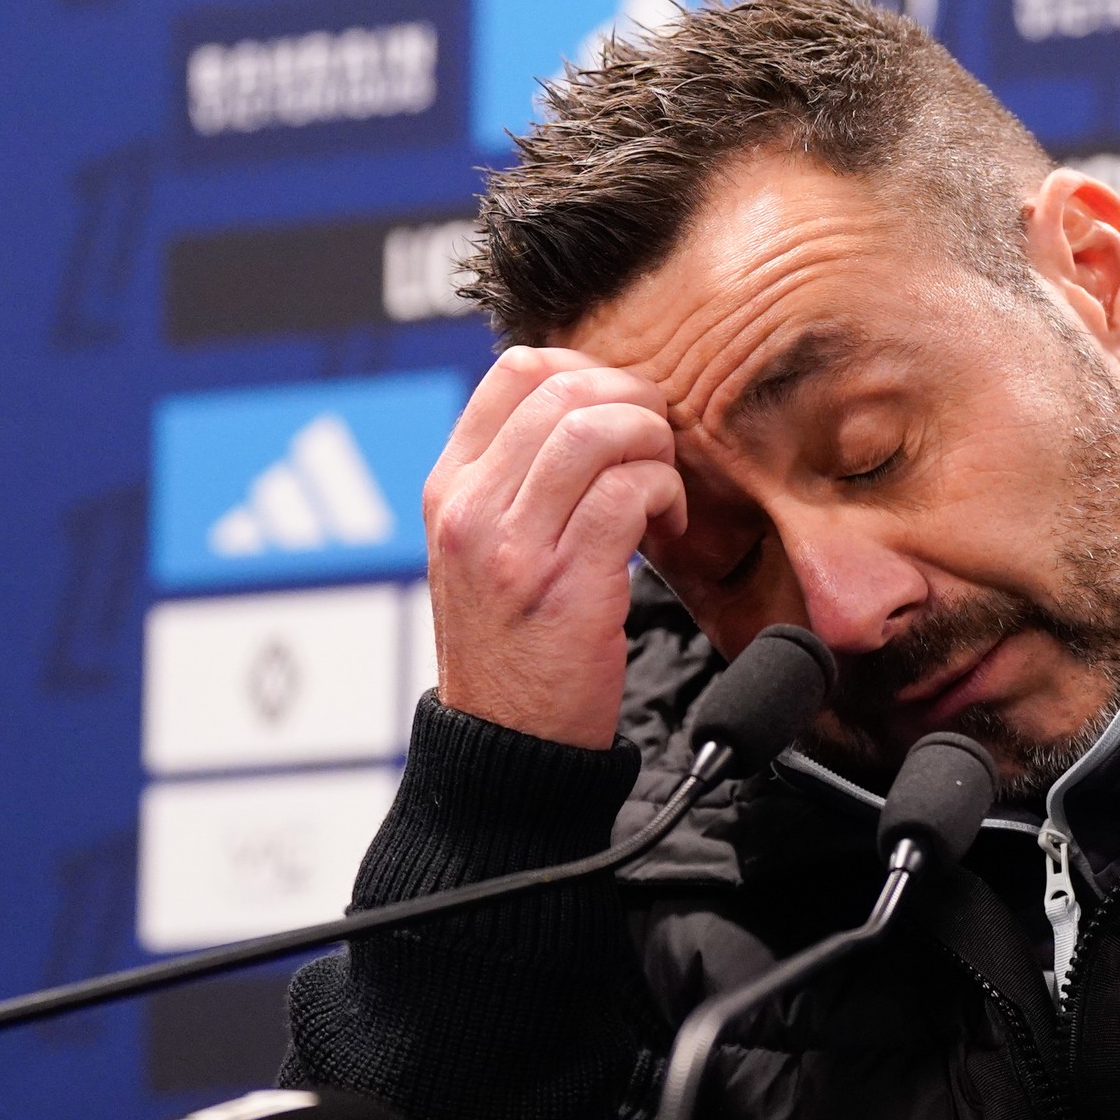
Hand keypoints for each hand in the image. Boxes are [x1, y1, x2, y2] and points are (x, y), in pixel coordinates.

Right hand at [423, 345, 687, 748]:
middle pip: (564, 391)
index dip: (591, 371)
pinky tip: (669, 525)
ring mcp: (513, 546)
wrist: (507, 747)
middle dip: (633, 402)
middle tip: (658, 445)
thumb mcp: (484, 552)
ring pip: (598, 432)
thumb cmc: (512, 649)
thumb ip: (518, 481)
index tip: (623, 409)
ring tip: (662, 487)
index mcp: (450, 490)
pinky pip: (630, 494)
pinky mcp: (566, 584)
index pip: (518, 372)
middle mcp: (471, 508)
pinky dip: (666, 495)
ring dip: (653, 446)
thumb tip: (588, 411)